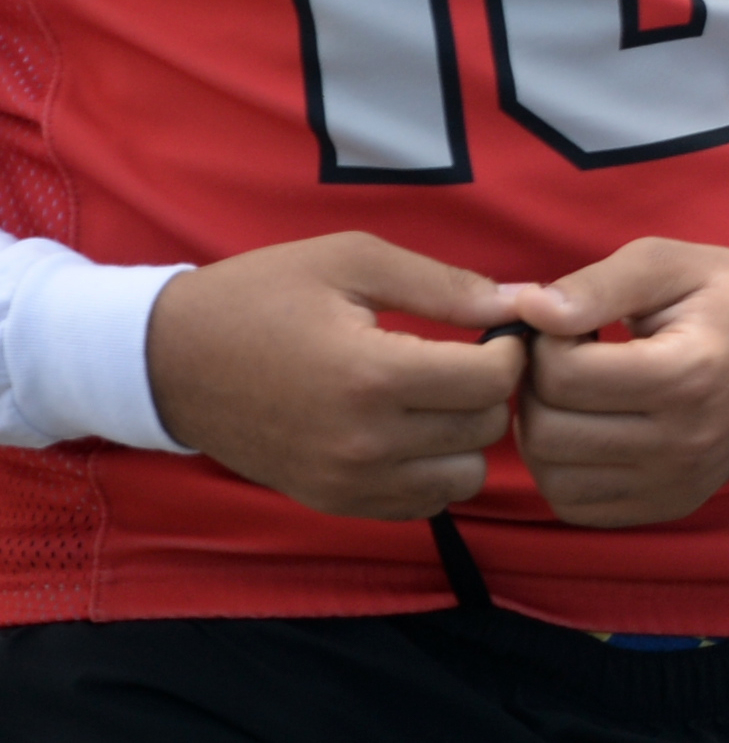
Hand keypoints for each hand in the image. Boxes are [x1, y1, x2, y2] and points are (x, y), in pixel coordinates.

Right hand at [146, 233, 531, 518]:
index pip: (490, 382)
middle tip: (471, 355)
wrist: (172, 361)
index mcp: (371, 376)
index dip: (508, 349)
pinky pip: (420, 504)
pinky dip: (433, 470)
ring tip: (442, 394)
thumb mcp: (353, 260)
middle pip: (483, 430)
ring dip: (466, 437)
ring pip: (462, 478)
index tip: (493, 328)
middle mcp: (362, 443)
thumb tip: (520, 300)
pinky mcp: (331, 502)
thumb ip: (444, 284)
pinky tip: (414, 427)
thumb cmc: (264, 296)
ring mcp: (344, 483)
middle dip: (491, 389)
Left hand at [507, 239, 728, 526]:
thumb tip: (526, 309)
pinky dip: (566, 469)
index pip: (563, 376)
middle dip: (538, 386)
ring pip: (553, 477)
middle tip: (566, 355)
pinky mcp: (672, 503)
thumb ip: (599, 284)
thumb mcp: (672, 264)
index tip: (572, 321)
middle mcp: (683, 442)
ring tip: (576, 391)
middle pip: (549, 432)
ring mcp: (678, 481)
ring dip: (545, 430)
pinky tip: (589, 428)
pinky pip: (579, 506)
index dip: (546, 340)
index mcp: (687, 374)